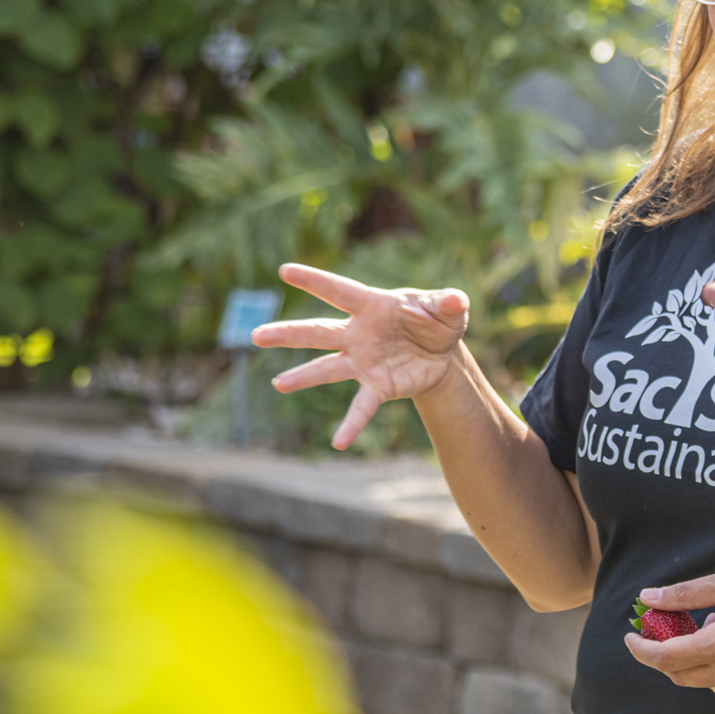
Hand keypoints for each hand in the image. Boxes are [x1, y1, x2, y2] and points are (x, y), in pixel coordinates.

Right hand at [251, 262, 470, 449]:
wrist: (442, 353)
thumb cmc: (435, 320)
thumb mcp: (447, 309)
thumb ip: (449, 303)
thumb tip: (458, 301)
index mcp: (373, 306)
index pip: (340, 291)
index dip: (315, 280)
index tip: (286, 271)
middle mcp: (359, 334)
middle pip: (318, 332)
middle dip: (288, 334)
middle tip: (256, 335)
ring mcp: (363, 361)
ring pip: (327, 369)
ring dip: (303, 377)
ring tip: (279, 384)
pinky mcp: (376, 386)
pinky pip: (361, 406)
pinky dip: (351, 424)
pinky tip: (339, 442)